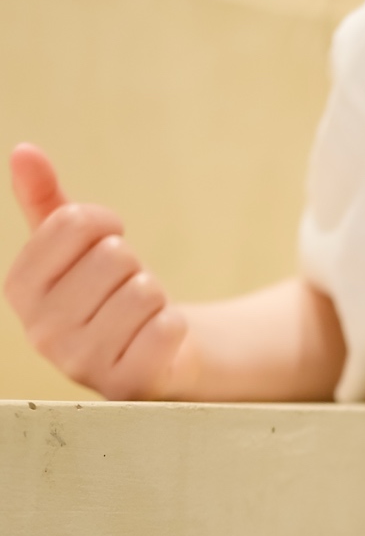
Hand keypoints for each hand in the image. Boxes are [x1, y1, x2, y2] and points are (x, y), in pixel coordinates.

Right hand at [5, 145, 189, 397]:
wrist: (152, 355)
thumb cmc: (108, 295)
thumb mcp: (73, 249)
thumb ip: (45, 201)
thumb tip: (24, 151)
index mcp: (19, 288)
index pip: (72, 222)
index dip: (105, 222)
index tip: (109, 239)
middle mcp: (41, 330)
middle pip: (114, 257)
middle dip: (132, 267)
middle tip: (124, 291)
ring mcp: (81, 363)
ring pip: (144, 291)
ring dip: (155, 297)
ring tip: (140, 316)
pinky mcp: (126, 384)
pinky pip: (167, 328)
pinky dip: (175, 326)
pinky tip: (157, 340)